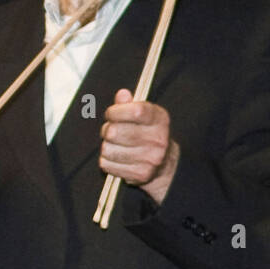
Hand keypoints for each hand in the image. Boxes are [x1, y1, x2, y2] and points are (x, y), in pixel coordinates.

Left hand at [100, 89, 178, 203]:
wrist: (163, 164)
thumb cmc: (146, 133)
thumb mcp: (142, 115)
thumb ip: (129, 104)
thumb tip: (122, 94)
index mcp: (160, 119)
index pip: (136, 111)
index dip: (116, 111)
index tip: (111, 114)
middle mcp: (159, 139)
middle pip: (114, 132)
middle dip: (107, 130)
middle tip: (112, 131)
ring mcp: (151, 159)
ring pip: (107, 149)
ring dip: (106, 146)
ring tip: (116, 145)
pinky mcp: (140, 174)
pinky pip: (107, 164)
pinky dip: (107, 161)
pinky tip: (118, 158)